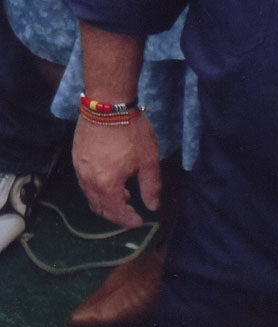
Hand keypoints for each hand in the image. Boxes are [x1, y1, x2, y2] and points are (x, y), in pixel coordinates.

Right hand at [72, 113, 161, 227]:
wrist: (107, 103)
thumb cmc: (131, 131)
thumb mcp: (148, 161)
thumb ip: (151, 187)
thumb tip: (153, 207)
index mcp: (107, 184)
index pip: (116, 212)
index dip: (128, 221)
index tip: (139, 222)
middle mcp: (88, 180)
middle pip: (100, 208)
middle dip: (116, 214)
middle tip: (130, 213)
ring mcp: (79, 168)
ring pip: (90, 196)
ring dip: (105, 202)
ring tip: (123, 196)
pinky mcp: (76, 156)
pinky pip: (84, 182)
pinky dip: (96, 189)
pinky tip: (110, 180)